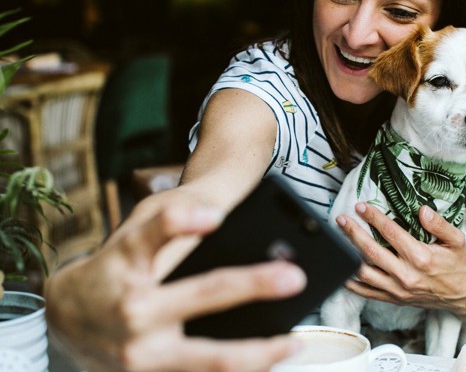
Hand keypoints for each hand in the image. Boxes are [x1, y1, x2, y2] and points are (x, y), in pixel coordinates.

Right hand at [45, 192, 305, 371]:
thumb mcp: (132, 237)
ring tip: (292, 343)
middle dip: (252, 285)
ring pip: (210, 358)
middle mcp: (133, 308)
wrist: (64, 316)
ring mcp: (139, 353)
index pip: (151, 234)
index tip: (216, 215)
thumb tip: (225, 225)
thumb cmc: (113, 269)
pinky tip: (266, 365)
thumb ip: (173, 227)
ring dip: (258, 353)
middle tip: (294, 276)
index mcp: (127, 262)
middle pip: (202, 293)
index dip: (182, 220)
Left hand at [335, 202, 465, 312]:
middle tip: (341, 220)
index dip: (373, 218)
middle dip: (353, 233)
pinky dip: (352, 283)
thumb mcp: (456, 240)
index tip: (360, 207)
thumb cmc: (457, 264)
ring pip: (365, 272)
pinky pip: (367, 293)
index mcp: (421, 257)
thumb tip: (422, 210)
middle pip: (371, 251)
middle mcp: (406, 275)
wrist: (461, 295)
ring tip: (338, 240)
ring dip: (349, 255)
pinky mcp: (394, 299)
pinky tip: (343, 270)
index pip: (391, 233)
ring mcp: (398, 289)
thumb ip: (439, 224)